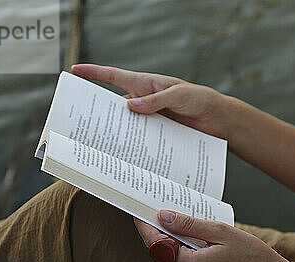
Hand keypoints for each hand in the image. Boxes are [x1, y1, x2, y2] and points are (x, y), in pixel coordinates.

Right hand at [71, 64, 231, 139]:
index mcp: (146, 85)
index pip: (115, 77)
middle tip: (82, 123)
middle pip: (115, 106)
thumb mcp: (178, 95)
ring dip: (116, 134)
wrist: (218, 119)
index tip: (75, 71)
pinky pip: (141, 139)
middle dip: (99, 113)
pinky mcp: (158, 134)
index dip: (94, 73)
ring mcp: (150, 118)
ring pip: (126, 126)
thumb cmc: (200, 99)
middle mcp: (144, 101)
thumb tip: (128, 106)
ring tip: (100, 145)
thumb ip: (155, 101)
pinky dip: (133, 146)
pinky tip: (125, 157)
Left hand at [134, 211, 294, 261]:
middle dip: (165, 237)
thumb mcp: (220, 232)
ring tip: (192, 234)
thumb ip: (188, 225)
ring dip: (178, 250)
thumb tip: (164, 216)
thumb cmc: (251, 255)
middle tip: (168, 217)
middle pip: (164, 255)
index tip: (138, 215)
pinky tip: (201, 251)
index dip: (146, 228)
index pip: (157, 245)